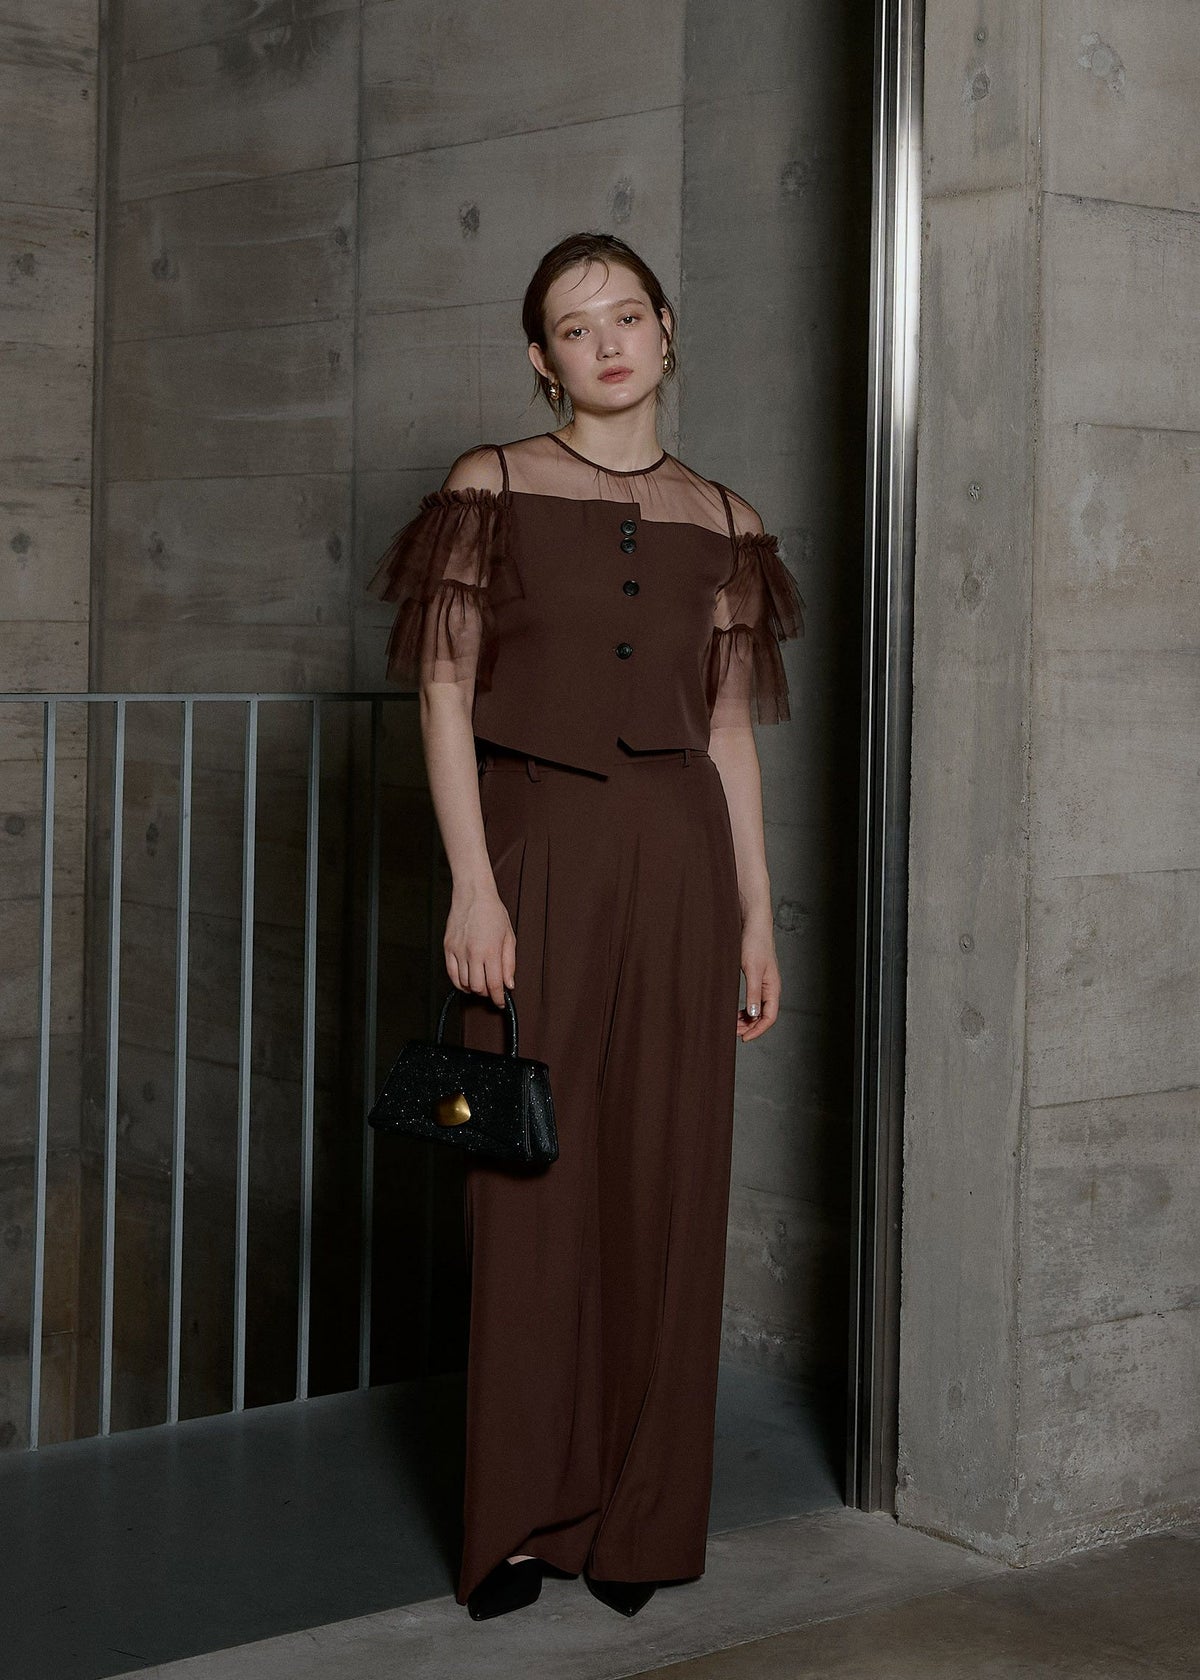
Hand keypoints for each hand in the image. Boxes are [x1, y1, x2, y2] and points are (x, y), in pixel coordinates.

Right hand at [444, 883, 515, 1009]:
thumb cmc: (493, 912)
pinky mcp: (448, 948)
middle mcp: (473, 953)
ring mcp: (458, 951)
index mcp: (491, 951)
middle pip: (478, 988)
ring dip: (474, 988)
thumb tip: (509, 984)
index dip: (499, 998)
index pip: (495, 984)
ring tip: (481, 981)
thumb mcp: (509, 937)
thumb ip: (509, 963)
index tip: (501, 1002)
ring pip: (464, 983)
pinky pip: (451, 974)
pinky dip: (459, 982)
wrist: (473, 894)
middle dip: (487, 993)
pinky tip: (467, 981)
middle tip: (492, 989)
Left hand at [738, 915, 780, 1041]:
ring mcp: (764, 982)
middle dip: (750, 1026)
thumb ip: (753, 993)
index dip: (757, 1030)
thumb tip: (753, 1015)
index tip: (743, 1038)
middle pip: (764, 1015)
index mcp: (773, 988)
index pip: (769, 1017)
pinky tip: (734, 1010)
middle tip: (733, 1032)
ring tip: (732, 1023)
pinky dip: (744, 1008)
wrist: (753, 923)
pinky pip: (753, 999)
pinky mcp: (756, 976)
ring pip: (757, 1008)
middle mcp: (770, 987)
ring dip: (746, 1018)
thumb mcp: (752, 969)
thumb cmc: (755, 943)